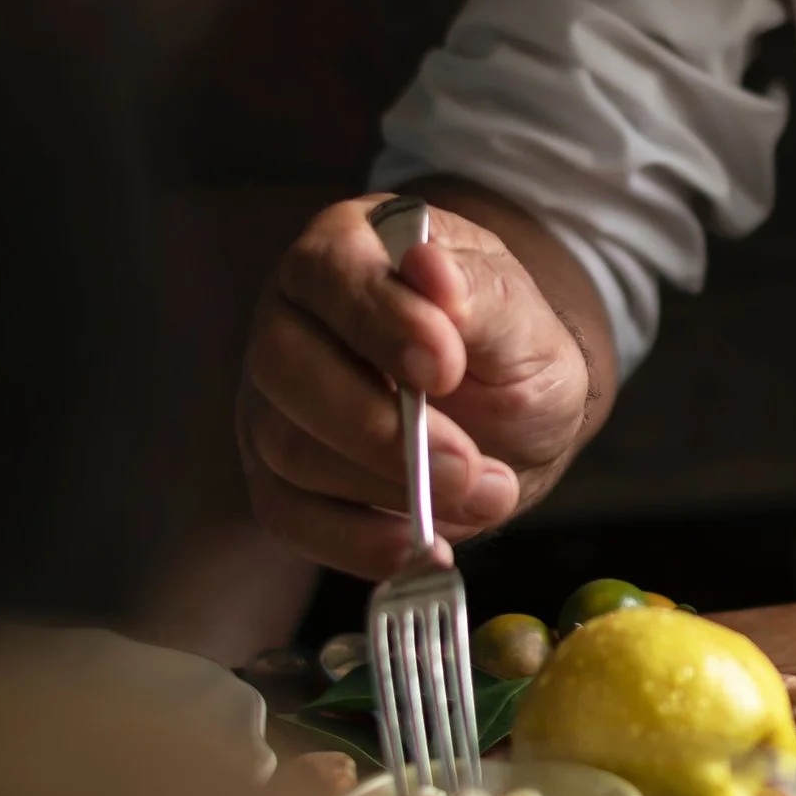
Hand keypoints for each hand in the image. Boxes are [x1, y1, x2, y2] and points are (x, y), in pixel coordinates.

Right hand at [237, 193, 594, 574]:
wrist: (516, 416)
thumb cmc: (510, 349)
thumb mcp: (522, 318)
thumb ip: (480, 297)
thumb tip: (429, 269)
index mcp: (346, 249)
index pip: (331, 273)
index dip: (380, 321)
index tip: (447, 367)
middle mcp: (289, 319)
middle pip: (285, 366)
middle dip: (381, 428)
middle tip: (470, 466)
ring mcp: (272, 402)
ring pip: (289, 447)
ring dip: (389, 488)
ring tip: (483, 494)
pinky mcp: (276, 476)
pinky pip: (288, 516)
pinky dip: (355, 541)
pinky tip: (420, 546)